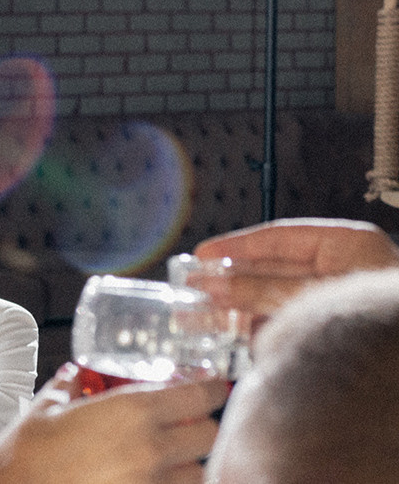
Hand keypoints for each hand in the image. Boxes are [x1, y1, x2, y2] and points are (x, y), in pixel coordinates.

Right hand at [0, 367, 224, 483]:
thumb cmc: (26, 456)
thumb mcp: (46, 409)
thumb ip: (69, 386)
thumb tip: (77, 376)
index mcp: (132, 413)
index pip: (200, 396)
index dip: (211, 387)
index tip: (210, 385)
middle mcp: (152, 449)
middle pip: (210, 435)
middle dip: (202, 425)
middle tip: (186, 421)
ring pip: (199, 472)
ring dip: (189, 462)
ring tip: (166, 457)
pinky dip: (169, 483)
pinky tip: (147, 476)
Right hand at [194, 218, 398, 317]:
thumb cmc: (379, 318)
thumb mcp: (313, 294)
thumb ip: (263, 288)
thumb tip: (215, 283)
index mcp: (347, 245)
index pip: (279, 238)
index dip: (236, 246)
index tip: (202, 254)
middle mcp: (341, 270)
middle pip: (272, 270)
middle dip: (230, 281)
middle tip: (192, 288)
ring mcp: (336, 303)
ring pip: (275, 301)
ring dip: (236, 308)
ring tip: (199, 316)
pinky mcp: (330, 333)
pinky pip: (287, 325)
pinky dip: (258, 329)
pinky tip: (230, 334)